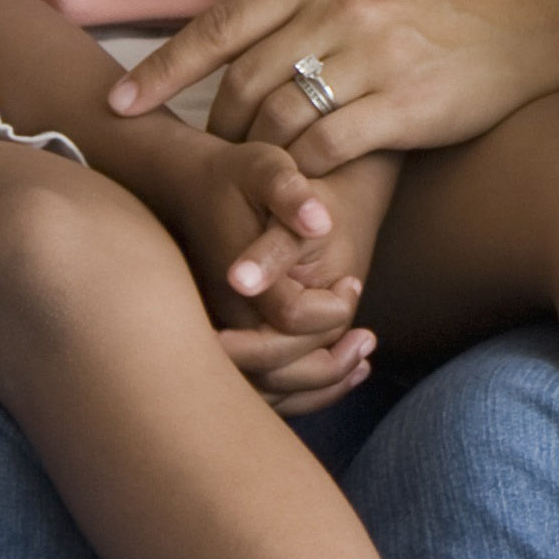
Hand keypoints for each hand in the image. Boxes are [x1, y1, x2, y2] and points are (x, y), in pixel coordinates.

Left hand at [113, 0, 558, 173]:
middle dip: (215, 131)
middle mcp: (340, 8)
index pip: (221, 26)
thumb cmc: (450, 10)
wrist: (535, 29)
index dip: (162, 71)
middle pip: (241, 82)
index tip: (120, 106)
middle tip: (210, 164)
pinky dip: (302, 173)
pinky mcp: (405, 104)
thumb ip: (309, 2)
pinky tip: (303, 187)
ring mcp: (373, 55)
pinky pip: (325, 148)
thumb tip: (240, 36)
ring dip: (256, 159)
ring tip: (253, 183)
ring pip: (277, 119)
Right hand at [156, 135, 376, 401]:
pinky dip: (302, 391)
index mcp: (238, 280)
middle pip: (280, 371)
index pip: (294, 319)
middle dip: (332, 362)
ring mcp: (220, 334)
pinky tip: (340, 371)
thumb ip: (289, 192)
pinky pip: (262, 387)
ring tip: (362, 359)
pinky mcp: (224, 341)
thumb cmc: (236, 177)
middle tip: (369, 340)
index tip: (352, 282)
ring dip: (322, 383)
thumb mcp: (264, 167)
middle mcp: (224, 317)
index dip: (334, 306)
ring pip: (270, 389)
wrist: (189, 187)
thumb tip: (320, 222)